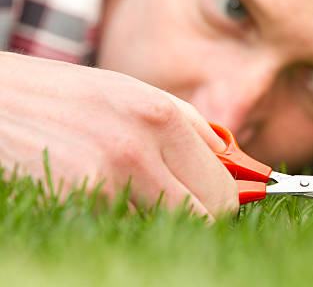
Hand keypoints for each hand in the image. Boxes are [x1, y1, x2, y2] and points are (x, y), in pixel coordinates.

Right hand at [0, 52, 237, 219]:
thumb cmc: (65, 95)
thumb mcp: (132, 94)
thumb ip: (189, 127)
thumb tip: (235, 162)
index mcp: (162, 115)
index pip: (223, 187)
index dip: (223, 201)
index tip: (215, 202)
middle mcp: (139, 147)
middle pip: (205, 216)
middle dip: (199, 215)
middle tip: (176, 201)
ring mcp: (105, 179)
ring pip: (164, 228)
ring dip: (156, 218)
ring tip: (128, 190)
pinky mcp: (72, 202)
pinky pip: (120, 230)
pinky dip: (119, 222)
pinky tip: (99, 196)